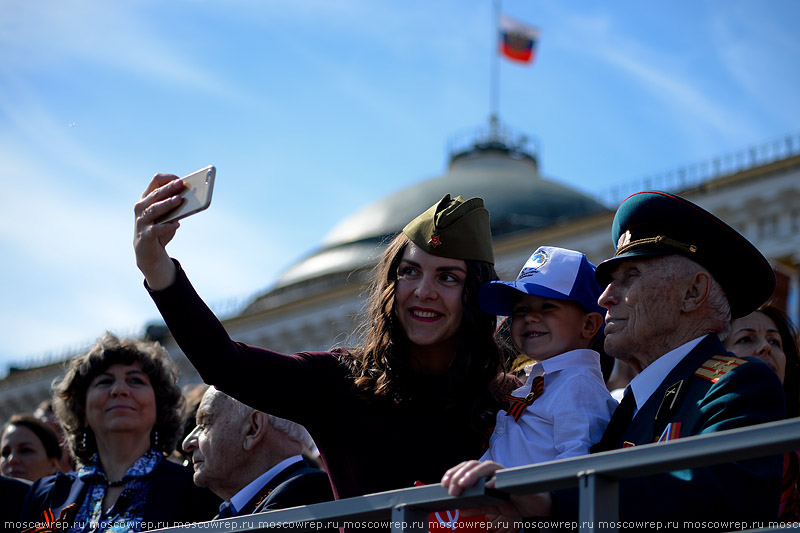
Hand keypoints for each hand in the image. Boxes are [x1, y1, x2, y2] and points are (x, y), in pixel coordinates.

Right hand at [133, 174, 185, 289]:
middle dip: (169, 188)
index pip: (155, 181)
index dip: (168, 179)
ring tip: (179, 199)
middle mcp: (141, 207)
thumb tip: (190, 197)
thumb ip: (175, 206)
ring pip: (154, 209)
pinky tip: (177, 224)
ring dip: (167, 204)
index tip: (180, 179)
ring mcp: (141, 220)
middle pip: (155, 194)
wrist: (149, 251)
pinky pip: (156, 229)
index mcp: (147, 198)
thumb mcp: (169, 215)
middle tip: (181, 184)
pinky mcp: (145, 234)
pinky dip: (167, 226)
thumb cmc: (160, 228)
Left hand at [441, 460, 552, 518]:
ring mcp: (505, 473)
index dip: (454, 473)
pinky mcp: (517, 479)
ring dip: (472, 475)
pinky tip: (488, 487)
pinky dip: (495, 481)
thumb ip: (478, 507)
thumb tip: (461, 511)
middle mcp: (495, 471)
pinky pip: (504, 477)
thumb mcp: (494, 507)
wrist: (540, 506)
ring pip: (486, 466)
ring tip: (463, 485)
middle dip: (459, 475)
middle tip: (451, 489)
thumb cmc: (517, 502)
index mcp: (487, 476)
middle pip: (473, 464)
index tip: (444, 483)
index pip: (466, 469)